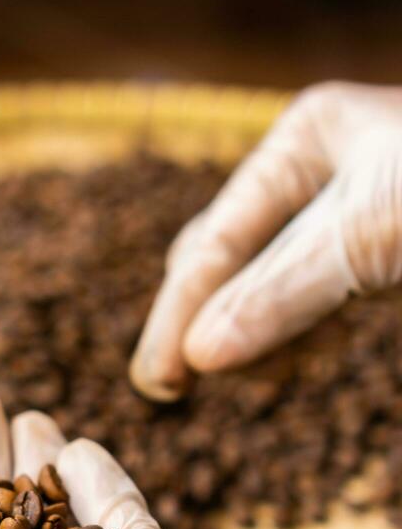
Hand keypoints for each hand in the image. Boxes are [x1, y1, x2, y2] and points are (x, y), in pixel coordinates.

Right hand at [130, 82, 401, 399]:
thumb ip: (280, 293)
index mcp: (301, 141)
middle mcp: (312, 174)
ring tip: (261, 377)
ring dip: (255, 339)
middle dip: (204, 322)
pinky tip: (310, 358)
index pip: (215, 239)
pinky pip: (309, 305)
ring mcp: (339, 217)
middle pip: (224, 261)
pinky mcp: (372, 257)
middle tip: (171, 386)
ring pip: (263, 290)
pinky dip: (300, 340)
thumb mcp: (367, 236)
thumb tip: (195, 355)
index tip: (156, 379)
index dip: (178, 312)